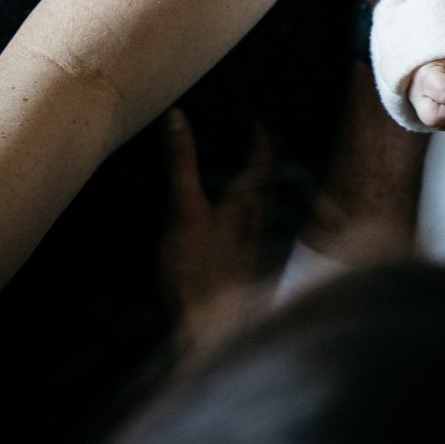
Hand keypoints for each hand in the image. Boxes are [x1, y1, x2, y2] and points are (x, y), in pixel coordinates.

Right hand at [159, 108, 275, 352]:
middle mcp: (258, 219)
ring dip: (257, 186)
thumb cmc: (197, 266)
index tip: (253, 119)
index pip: (261, 158)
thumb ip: (181, 163)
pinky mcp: (245, 265)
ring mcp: (254, 244)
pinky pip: (252, 230)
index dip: (259, 135)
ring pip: (263, 205)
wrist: (210, 326)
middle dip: (261, 158)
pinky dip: (247, 214)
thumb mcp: (183, 209)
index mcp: (246, 200)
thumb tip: (177, 117)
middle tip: (253, 141)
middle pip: (267, 180)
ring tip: (243, 175)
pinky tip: (234, 224)